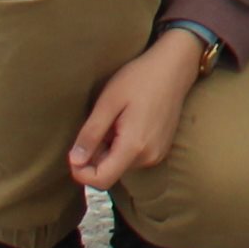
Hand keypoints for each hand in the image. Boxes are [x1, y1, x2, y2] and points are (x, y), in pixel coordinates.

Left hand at [68, 32, 203, 191]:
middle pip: (109, 172)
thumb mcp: (108, 103)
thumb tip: (75, 162)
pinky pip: (132, 157)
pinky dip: (122, 146)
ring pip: (120, 165)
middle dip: (95, 155)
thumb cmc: (140, 79)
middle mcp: (149, 157)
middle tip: (98, 124)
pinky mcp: (161, 148)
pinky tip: (126, 122)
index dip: (81, 172)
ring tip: (114, 120)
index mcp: (134, 147)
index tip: (74, 152)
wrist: (174, 67)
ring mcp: (157, 154)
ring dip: (109, 149)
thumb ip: (91, 135)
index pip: (101, 180)